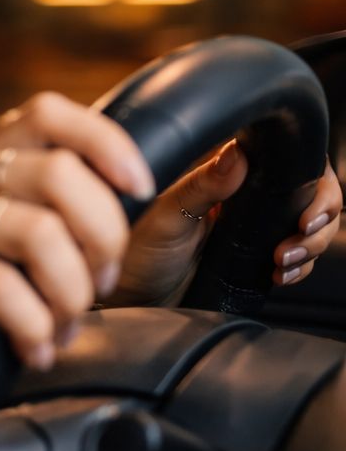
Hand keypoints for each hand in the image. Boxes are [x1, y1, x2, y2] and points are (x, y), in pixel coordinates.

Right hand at [0, 93, 154, 406]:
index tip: (140, 189)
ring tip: (60, 330)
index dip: (107, 142)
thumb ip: (30, 221)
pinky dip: (31, 324)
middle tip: (100, 288)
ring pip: (39, 231)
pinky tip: (31, 350)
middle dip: (104, 237)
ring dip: (71, 292)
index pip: (48, 114)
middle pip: (61, 174)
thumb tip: (119, 223)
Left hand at [110, 141, 342, 305]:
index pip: (283, 151)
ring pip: (309, 220)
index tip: (307, 203)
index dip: (309, 173)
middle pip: (308, 187)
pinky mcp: (253, 251)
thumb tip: (235, 153)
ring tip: (285, 259)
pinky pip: (297, 253)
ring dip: (313, 242)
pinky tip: (281, 273)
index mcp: (217, 166)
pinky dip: (301, 265)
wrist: (129, 299)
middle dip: (321, 211)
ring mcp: (250, 221)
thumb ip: (199, 186)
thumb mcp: (165, 216)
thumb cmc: (134, 252)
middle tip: (303, 232)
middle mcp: (239, 189)